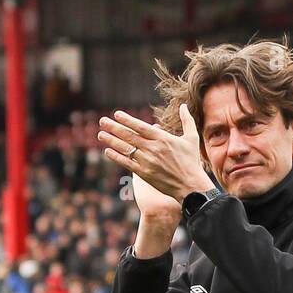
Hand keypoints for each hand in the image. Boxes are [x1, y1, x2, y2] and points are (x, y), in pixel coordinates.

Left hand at [98, 103, 212, 206]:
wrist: (190, 186)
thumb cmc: (191, 162)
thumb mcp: (192, 138)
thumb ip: (187, 121)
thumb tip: (184, 106)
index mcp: (163, 138)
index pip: (140, 127)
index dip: (127, 120)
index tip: (116, 114)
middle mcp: (153, 149)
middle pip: (129, 136)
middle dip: (114, 127)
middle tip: (102, 121)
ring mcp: (148, 162)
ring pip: (126, 148)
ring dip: (111, 140)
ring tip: (100, 134)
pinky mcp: (145, 174)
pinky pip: (127, 163)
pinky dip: (117, 157)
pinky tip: (108, 151)